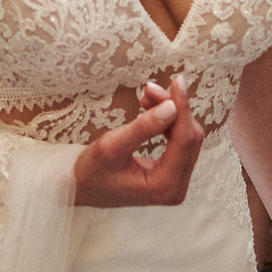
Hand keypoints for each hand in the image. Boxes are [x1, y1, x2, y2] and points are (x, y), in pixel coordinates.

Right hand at [72, 77, 204, 207]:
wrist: (81, 188)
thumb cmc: (91, 172)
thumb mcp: (111, 146)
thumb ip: (142, 128)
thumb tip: (172, 107)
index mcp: (163, 187)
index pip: (184, 141)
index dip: (182, 108)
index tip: (177, 82)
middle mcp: (175, 189)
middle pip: (190, 138)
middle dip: (174, 108)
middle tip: (149, 89)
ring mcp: (176, 182)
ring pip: (187, 137)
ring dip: (171, 112)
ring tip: (147, 96)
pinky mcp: (172, 174)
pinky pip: (180, 141)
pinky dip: (169, 121)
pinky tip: (152, 108)